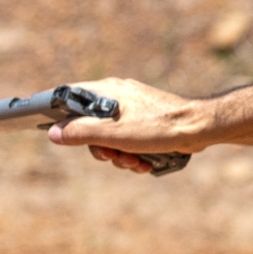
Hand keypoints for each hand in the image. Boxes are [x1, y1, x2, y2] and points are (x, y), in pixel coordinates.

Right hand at [46, 78, 205, 173]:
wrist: (197, 128)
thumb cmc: (157, 126)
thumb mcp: (112, 133)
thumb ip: (81, 133)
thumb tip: (54, 134)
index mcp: (105, 92)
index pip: (69, 97)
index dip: (59, 115)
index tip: (57, 132)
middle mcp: (116, 97)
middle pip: (89, 125)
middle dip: (100, 148)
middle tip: (113, 156)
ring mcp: (131, 109)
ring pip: (109, 137)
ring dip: (118, 155)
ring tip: (134, 161)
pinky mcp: (144, 122)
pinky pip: (127, 140)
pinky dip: (132, 154)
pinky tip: (143, 162)